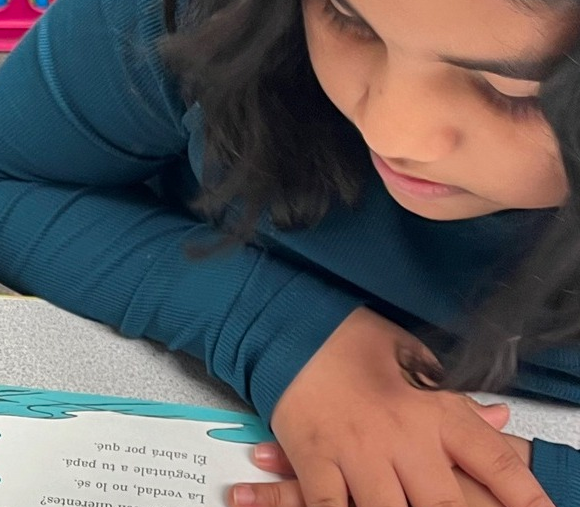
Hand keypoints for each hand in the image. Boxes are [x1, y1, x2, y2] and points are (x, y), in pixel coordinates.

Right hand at [266, 307, 550, 506]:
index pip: (493, 460)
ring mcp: (357, 451)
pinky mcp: (315, 458)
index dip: (524, 495)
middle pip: (446, 506)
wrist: (290, 326)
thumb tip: (500, 420)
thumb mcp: (417, 361)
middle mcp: (402, 435)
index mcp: (434, 409)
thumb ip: (457, 400)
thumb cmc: (353, 340)